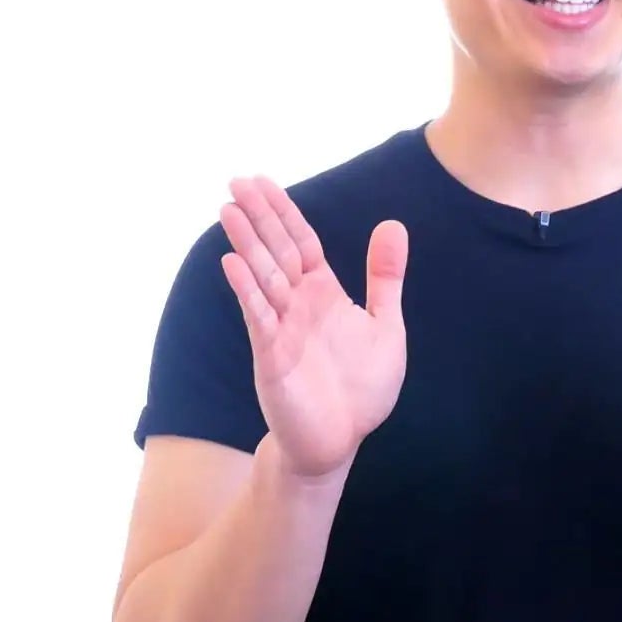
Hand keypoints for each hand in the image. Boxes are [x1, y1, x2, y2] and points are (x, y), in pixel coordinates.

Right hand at [219, 176, 409, 478]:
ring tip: (228, 210)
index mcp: (323, 293)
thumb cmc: (361, 388)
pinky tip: (232, 262)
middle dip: (258, 216)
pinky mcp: (272, 355)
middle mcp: (298, 304)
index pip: (300, 241)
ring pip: (263, 276)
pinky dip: (246, 289)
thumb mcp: (385, 325)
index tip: (262, 181)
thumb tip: (393, 224)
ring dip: (246, 243)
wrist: (341, 440)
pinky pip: (258, 315)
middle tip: (236, 180)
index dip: (283, 211)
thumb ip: (385, 277)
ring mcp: (281, 327)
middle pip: (276, 250)